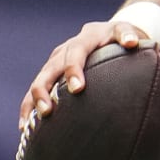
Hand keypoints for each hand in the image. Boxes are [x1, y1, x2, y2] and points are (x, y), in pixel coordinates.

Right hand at [19, 18, 155, 124]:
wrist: (107, 33)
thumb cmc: (121, 37)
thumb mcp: (125, 32)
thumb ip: (129, 35)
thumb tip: (132, 42)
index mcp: (85, 39)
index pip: (76, 53)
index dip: (73, 69)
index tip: (78, 88)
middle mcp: (65, 49)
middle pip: (50, 70)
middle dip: (46, 90)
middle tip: (48, 110)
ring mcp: (55, 61)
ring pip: (39, 81)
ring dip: (33, 102)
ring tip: (31, 125)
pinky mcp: (50, 72)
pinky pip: (35, 90)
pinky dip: (28, 107)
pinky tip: (26, 128)